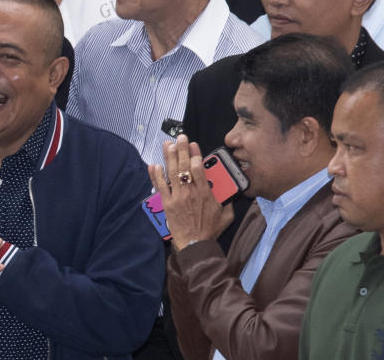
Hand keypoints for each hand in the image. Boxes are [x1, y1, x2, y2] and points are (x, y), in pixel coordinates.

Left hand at [147, 136, 232, 250]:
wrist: (196, 245)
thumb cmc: (210, 230)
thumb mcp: (226, 215)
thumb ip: (227, 200)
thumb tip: (229, 189)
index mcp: (204, 193)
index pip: (198, 169)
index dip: (195, 154)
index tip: (193, 144)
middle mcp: (190, 193)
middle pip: (184, 166)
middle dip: (182, 150)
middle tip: (180, 138)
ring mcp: (177, 197)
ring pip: (172, 173)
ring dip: (169, 157)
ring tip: (168, 145)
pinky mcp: (167, 204)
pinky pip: (160, 187)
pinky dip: (156, 176)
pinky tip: (154, 165)